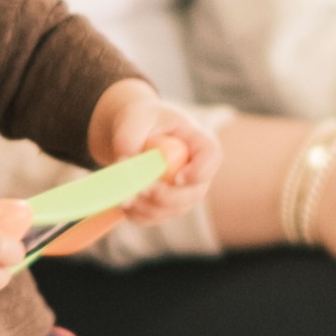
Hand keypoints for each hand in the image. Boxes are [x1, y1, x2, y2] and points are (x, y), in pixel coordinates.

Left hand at [85, 79, 221, 222]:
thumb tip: (124, 164)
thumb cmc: (141, 119)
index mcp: (198, 141)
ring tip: (123, 197)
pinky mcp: (166, 205)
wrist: (134, 132)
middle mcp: (197, 170)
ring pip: (173, 210)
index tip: (177, 178)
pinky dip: (137, 213)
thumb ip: (129, 138)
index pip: (212, 157)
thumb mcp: (134, 118)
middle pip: (194, 193)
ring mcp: (184, 191)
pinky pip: (155, 217)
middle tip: (140, 191)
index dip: (199, 172)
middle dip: (166, 197)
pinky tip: (123, 203)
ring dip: (146, 208)